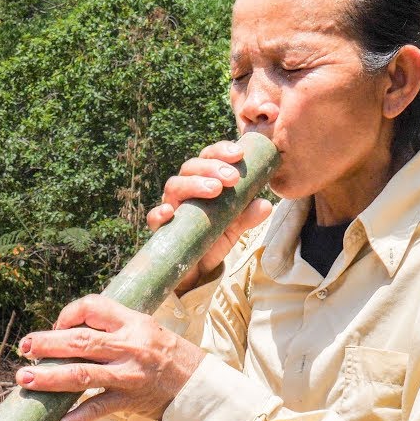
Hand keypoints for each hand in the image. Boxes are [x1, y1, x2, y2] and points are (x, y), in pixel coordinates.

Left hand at [15, 295, 205, 420]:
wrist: (200, 387)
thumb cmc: (170, 356)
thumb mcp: (147, 329)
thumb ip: (115, 327)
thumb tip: (73, 329)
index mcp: (133, 322)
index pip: (93, 306)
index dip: (69, 313)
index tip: (57, 325)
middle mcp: (129, 346)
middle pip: (80, 341)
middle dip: (47, 343)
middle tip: (24, 347)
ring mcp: (128, 374)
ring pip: (81, 374)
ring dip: (49, 377)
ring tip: (25, 379)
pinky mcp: (130, 400)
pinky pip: (98, 409)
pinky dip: (76, 418)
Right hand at [148, 140, 273, 292]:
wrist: (198, 268)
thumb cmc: (214, 237)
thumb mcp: (235, 226)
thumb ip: (248, 215)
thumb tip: (266, 205)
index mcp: (202, 181)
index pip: (208, 157)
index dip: (221, 151)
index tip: (239, 154)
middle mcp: (185, 190)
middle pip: (191, 167)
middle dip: (212, 167)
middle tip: (232, 177)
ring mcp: (171, 207)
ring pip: (174, 185)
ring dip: (194, 183)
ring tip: (215, 189)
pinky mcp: (160, 228)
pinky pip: (153, 218)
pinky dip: (159, 212)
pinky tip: (169, 212)